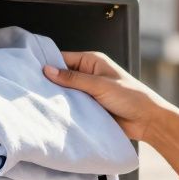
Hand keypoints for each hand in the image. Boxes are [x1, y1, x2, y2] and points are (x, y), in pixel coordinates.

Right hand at [43, 51, 178, 142]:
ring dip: (59, 98)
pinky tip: (55, 113)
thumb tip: (48, 70)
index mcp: (92, 61)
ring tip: (42, 102)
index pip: (63, 58)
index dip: (48, 64)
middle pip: (62, 77)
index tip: (31, 71)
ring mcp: (88, 92)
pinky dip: (66, 110)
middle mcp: (89, 75)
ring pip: (66, 93)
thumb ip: (73, 79)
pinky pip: (73, 107)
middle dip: (51, 83)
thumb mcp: (100, 85)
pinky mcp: (89, 108)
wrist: (147, 121)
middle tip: (32, 90)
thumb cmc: (131, 96)